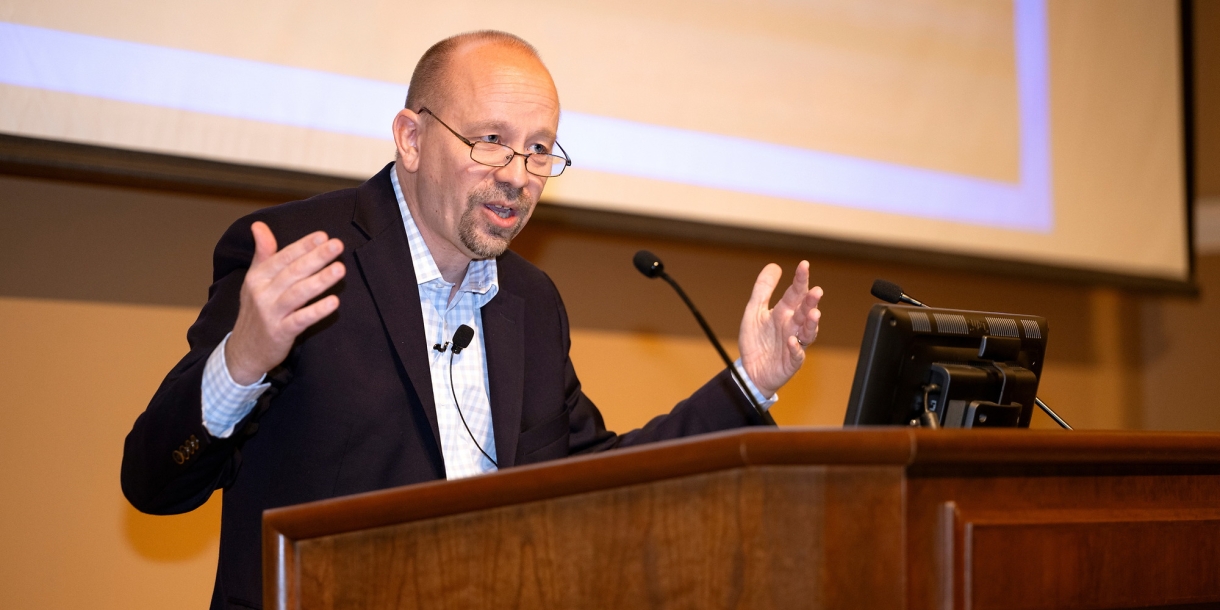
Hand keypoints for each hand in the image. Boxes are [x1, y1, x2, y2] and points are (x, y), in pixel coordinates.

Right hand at [224, 222, 345, 384]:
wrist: (243, 351)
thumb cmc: (255, 312)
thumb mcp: (254, 281)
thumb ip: (262, 254)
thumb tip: (259, 225)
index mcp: (258, 277)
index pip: (283, 257)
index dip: (304, 245)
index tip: (323, 236)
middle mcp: (262, 293)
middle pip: (293, 271)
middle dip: (316, 257)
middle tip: (337, 245)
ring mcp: (271, 314)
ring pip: (298, 293)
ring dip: (320, 280)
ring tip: (340, 269)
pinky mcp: (280, 333)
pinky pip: (300, 320)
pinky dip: (317, 311)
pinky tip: (334, 302)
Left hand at [738, 260, 822, 397]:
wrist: (750, 370)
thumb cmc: (756, 340)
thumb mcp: (754, 311)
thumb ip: (763, 289)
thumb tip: (774, 265)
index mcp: (784, 312)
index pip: (795, 293)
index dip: (800, 279)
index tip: (804, 265)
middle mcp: (792, 326)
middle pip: (804, 311)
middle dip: (811, 301)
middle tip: (816, 291)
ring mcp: (794, 344)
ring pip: (807, 332)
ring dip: (811, 323)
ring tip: (813, 313)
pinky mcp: (791, 362)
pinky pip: (796, 355)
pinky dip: (795, 348)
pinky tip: (792, 341)